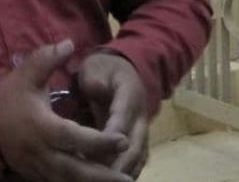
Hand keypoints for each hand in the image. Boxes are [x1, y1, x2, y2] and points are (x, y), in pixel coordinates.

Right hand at [0, 41, 133, 181]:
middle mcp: (42, 152)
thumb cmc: (7, 99)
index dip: (99, 141)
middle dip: (103, 176)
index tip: (122, 140)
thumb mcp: (25, 75)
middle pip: (76, 171)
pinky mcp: (37, 175)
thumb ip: (47, 59)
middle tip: (127, 179)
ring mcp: (39, 168)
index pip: (74, 137)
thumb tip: (70, 43)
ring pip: (70, 181)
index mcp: (42, 127)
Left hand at [77, 52, 149, 178]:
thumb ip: (95, 80)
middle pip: (134, 143)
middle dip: (119, 161)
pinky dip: (128, 170)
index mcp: (130, 95)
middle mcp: (141, 116)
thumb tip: (96, 89)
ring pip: (138, 155)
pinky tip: (113, 179)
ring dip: (124, 169)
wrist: (122, 68)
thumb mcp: (95, 67)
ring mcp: (142, 129)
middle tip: (101, 175)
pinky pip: (138, 159)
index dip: (112, 134)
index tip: (98, 150)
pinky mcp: (140, 139)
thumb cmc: (103, 69)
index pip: (122, 117)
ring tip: (106, 180)